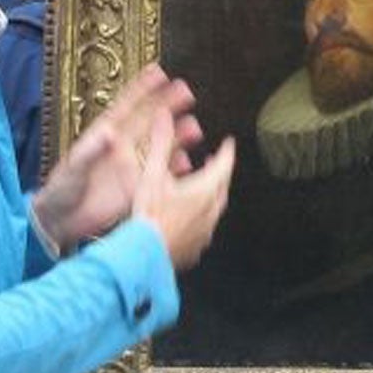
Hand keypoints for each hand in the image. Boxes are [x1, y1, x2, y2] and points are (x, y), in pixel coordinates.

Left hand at [33, 66, 204, 251]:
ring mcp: (130, 167)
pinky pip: (159, 173)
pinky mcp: (136, 187)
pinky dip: (173, 167)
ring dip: (175, 135)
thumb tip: (110, 133)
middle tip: (186, 92)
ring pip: (158, 145)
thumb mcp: (74, 167)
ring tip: (193, 127)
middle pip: (148, 121)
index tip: (157, 72)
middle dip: (167, 105)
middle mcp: (120, 148)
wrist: (61, 221)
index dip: (141, 89)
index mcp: (103, 137)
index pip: (125, 107)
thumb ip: (93, 150)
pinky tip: (187, 163)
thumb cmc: (61, 190)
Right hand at [132, 112, 234, 271]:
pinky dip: (199, 216)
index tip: (229, 143)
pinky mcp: (195, 246)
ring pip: (214, 207)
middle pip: (222, 186)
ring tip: (200, 187)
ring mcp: (205, 231)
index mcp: (205, 190)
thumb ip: (159, 144)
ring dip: (210, 194)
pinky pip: (204, 227)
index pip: (224, 164)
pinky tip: (187, 217)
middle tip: (215, 162)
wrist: (144, 255)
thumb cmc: (149, 216)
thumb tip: (164, 117)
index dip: (227, 151)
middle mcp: (211, 211)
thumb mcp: (152, 174)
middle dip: (219, 172)